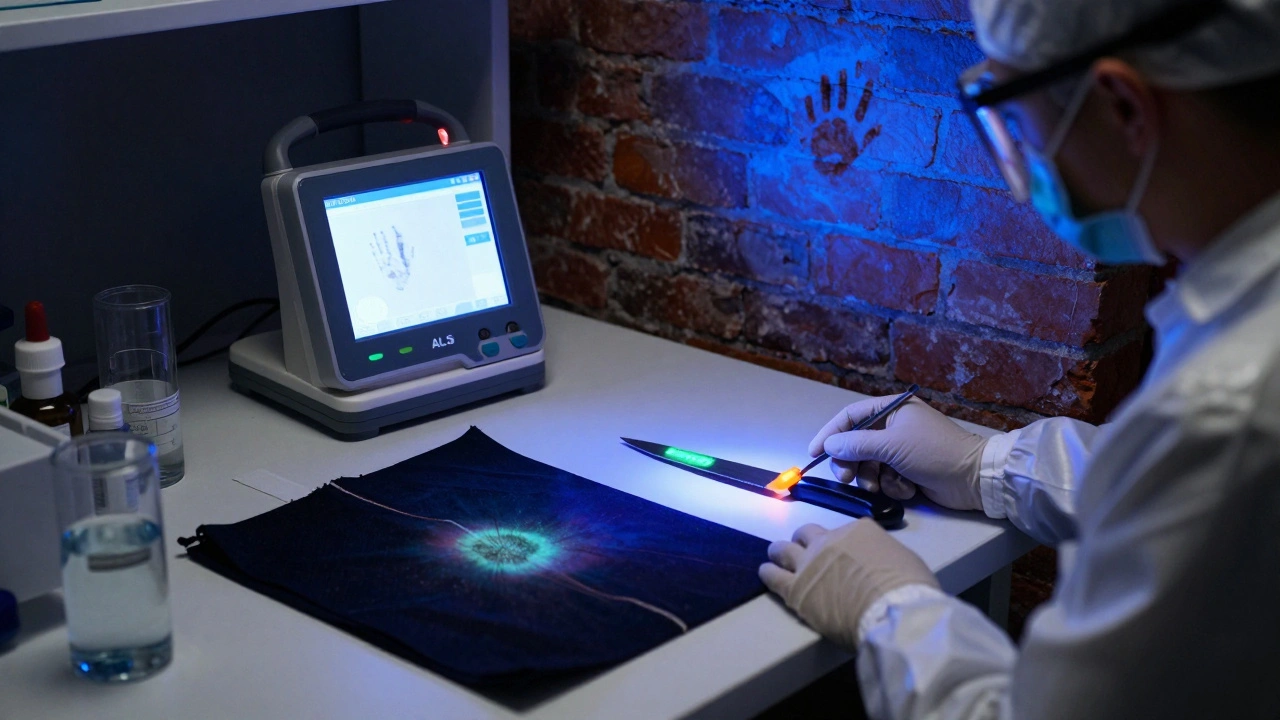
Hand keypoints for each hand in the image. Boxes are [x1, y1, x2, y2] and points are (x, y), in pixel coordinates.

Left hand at [759, 520, 938, 648]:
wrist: (895, 611)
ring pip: (784, 549)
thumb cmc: (909, 589)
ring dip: (780, 553)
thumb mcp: (903, 559)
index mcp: (858, 531)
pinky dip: (768, 572)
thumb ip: (883, 556)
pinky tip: (765, 572)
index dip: (841, 545)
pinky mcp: (796, 589)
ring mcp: (809, 563)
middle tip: (805, 553)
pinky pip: (773, 576)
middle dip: (805, 542)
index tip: (842, 555)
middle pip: (808, 534)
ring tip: (776, 558)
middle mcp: (830, 540)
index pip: (843, 532)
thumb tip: (880, 565)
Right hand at [809, 396, 986, 510]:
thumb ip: (856, 444)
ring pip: (869, 465)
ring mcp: (901, 450)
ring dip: (872, 477)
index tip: (814, 452)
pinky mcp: (908, 471)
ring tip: (881, 486)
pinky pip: (885, 478)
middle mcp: (894, 427)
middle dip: (851, 462)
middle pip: (856, 443)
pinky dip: (892, 485)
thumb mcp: (892, 445)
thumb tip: (828, 444)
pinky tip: (907, 488)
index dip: (830, 433)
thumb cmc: (934, 452)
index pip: (851, 416)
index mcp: (892, 409)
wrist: (973, 479)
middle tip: (846, 478)